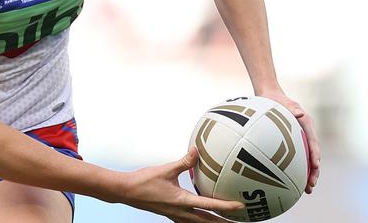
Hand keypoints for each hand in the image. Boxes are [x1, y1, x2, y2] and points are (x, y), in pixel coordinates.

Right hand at [124, 147, 243, 221]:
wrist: (127, 192)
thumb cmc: (144, 181)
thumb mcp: (166, 169)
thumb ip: (184, 161)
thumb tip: (196, 151)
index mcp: (182, 201)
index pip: (210, 206)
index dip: (227, 207)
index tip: (241, 207)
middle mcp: (181, 212)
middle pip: (208, 222)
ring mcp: (176, 215)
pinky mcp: (171, 214)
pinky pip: (190, 222)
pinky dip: (200, 221)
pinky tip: (201, 218)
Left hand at [257, 89, 320, 193]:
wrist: (269, 97)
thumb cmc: (276, 99)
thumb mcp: (284, 101)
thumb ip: (292, 107)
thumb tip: (299, 112)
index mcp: (306, 124)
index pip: (313, 142)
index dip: (315, 154)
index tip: (315, 166)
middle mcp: (306, 134)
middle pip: (312, 156)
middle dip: (314, 172)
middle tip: (311, 186)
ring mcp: (299, 140)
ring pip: (305, 160)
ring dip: (307, 175)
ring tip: (306, 190)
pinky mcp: (291, 144)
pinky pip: (295, 159)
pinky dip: (295, 170)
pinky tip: (290, 182)